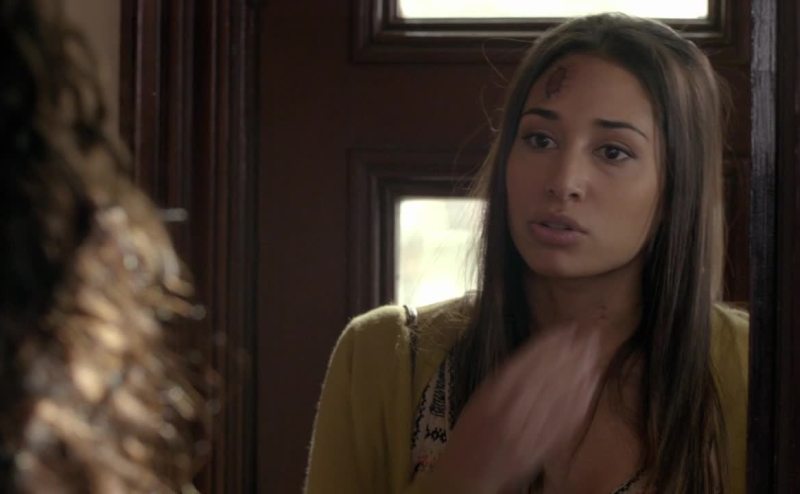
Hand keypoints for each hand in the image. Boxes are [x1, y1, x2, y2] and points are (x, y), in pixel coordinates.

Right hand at [427, 320, 603, 492]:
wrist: (469, 472)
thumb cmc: (471, 430)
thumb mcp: (480, 396)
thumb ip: (506, 376)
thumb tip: (540, 350)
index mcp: (493, 395)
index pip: (530, 363)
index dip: (553, 345)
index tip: (569, 329)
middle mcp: (513, 412)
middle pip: (550, 376)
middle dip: (573, 353)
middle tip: (591, 335)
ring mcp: (531, 431)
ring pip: (562, 396)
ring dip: (582, 372)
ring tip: (595, 354)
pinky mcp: (544, 447)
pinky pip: (567, 421)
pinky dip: (582, 399)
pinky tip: (591, 384)